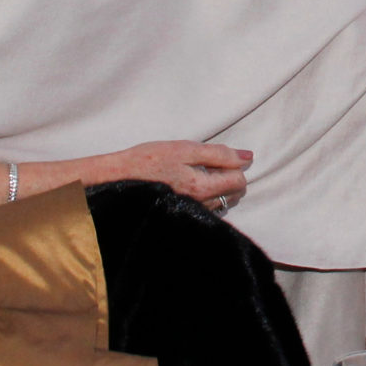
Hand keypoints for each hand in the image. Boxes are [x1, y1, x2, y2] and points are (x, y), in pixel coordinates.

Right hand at [113, 141, 253, 208]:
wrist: (118, 179)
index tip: (224, 158)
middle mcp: (200, 206)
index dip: (236, 166)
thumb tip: (247, 157)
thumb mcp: (184, 149)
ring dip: (220, 189)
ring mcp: (191, 214)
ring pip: (221, 204)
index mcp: (202, 187)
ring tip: (202, 175)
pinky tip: (192, 187)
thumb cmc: (148, 160)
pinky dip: (208, 198)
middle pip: (233, 195)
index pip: (238, 181)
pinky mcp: (183, 216)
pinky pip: (207, 210)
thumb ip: (218, 153)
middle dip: (230, 179)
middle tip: (212, 165)